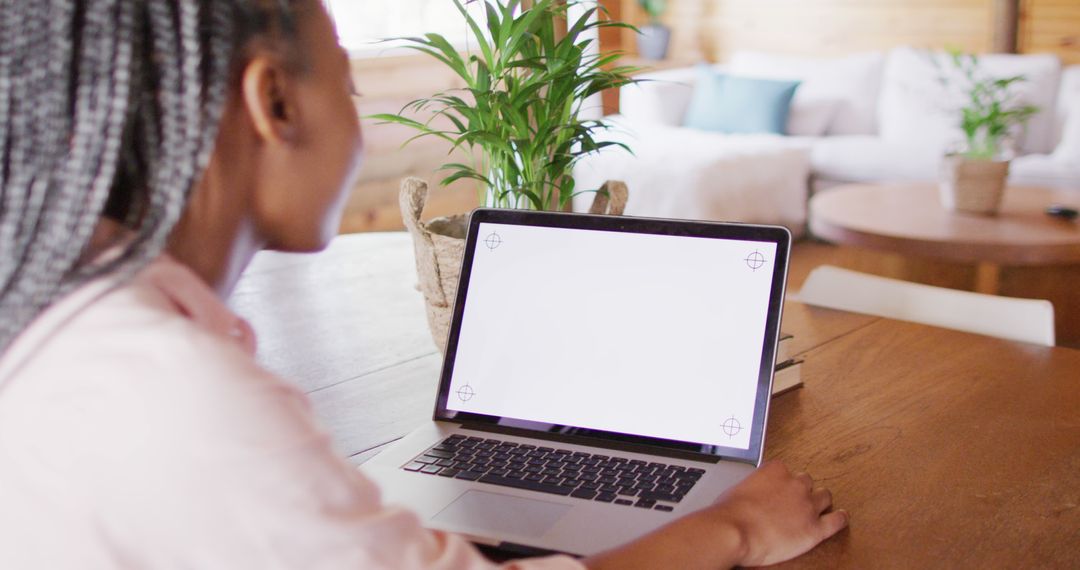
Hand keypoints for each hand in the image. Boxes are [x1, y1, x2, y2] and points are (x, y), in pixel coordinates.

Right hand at [710, 460, 847, 566]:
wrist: (735, 532)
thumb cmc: (730, 513)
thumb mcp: (737, 488)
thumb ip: (752, 487)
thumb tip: (750, 495)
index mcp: (776, 470)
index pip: (787, 470)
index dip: (784, 481)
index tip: (781, 488)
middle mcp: (795, 484)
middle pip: (807, 481)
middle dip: (802, 490)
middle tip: (795, 500)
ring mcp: (808, 506)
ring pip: (824, 497)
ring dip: (820, 501)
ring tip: (817, 507)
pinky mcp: (815, 529)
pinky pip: (836, 521)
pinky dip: (840, 519)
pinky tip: (841, 517)